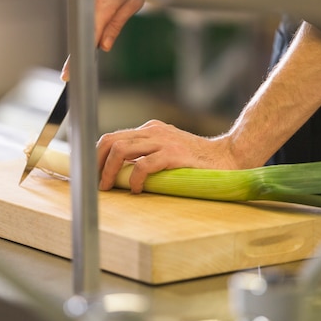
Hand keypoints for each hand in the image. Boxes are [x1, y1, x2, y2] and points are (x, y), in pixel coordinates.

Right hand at [61, 0, 144, 80]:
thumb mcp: (133, 3)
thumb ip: (116, 26)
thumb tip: (104, 46)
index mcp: (103, 6)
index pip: (86, 39)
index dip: (75, 59)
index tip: (68, 73)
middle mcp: (90, 0)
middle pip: (83, 31)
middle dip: (86, 43)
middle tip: (85, 54)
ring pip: (85, 20)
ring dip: (95, 25)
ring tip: (113, 10)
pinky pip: (87, 10)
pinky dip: (93, 15)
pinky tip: (108, 6)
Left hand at [97, 120, 238, 192]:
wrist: (228, 156)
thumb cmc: (197, 161)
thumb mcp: (167, 151)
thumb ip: (147, 155)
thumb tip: (121, 175)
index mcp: (149, 130)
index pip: (112, 138)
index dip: (97, 157)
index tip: (92, 176)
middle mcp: (153, 131)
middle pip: (110, 141)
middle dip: (96, 163)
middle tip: (97, 184)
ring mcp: (163, 141)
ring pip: (120, 150)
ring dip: (109, 172)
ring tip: (109, 188)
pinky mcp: (173, 154)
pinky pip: (143, 165)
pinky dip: (135, 179)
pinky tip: (137, 190)